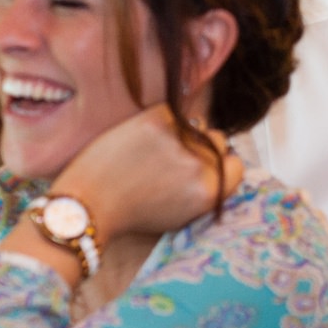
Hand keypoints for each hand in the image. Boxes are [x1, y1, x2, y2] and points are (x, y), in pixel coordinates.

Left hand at [51, 104, 242, 240]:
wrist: (90, 202)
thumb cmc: (129, 213)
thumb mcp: (181, 214)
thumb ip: (204, 189)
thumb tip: (217, 165)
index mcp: (210, 192)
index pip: (236, 166)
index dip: (219, 167)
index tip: (204, 169)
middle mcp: (201, 164)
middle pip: (219, 142)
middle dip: (203, 149)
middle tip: (174, 159)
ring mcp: (181, 138)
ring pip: (197, 125)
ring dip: (183, 134)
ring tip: (154, 151)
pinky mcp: (158, 118)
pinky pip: (173, 112)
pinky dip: (161, 122)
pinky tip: (141, 139)